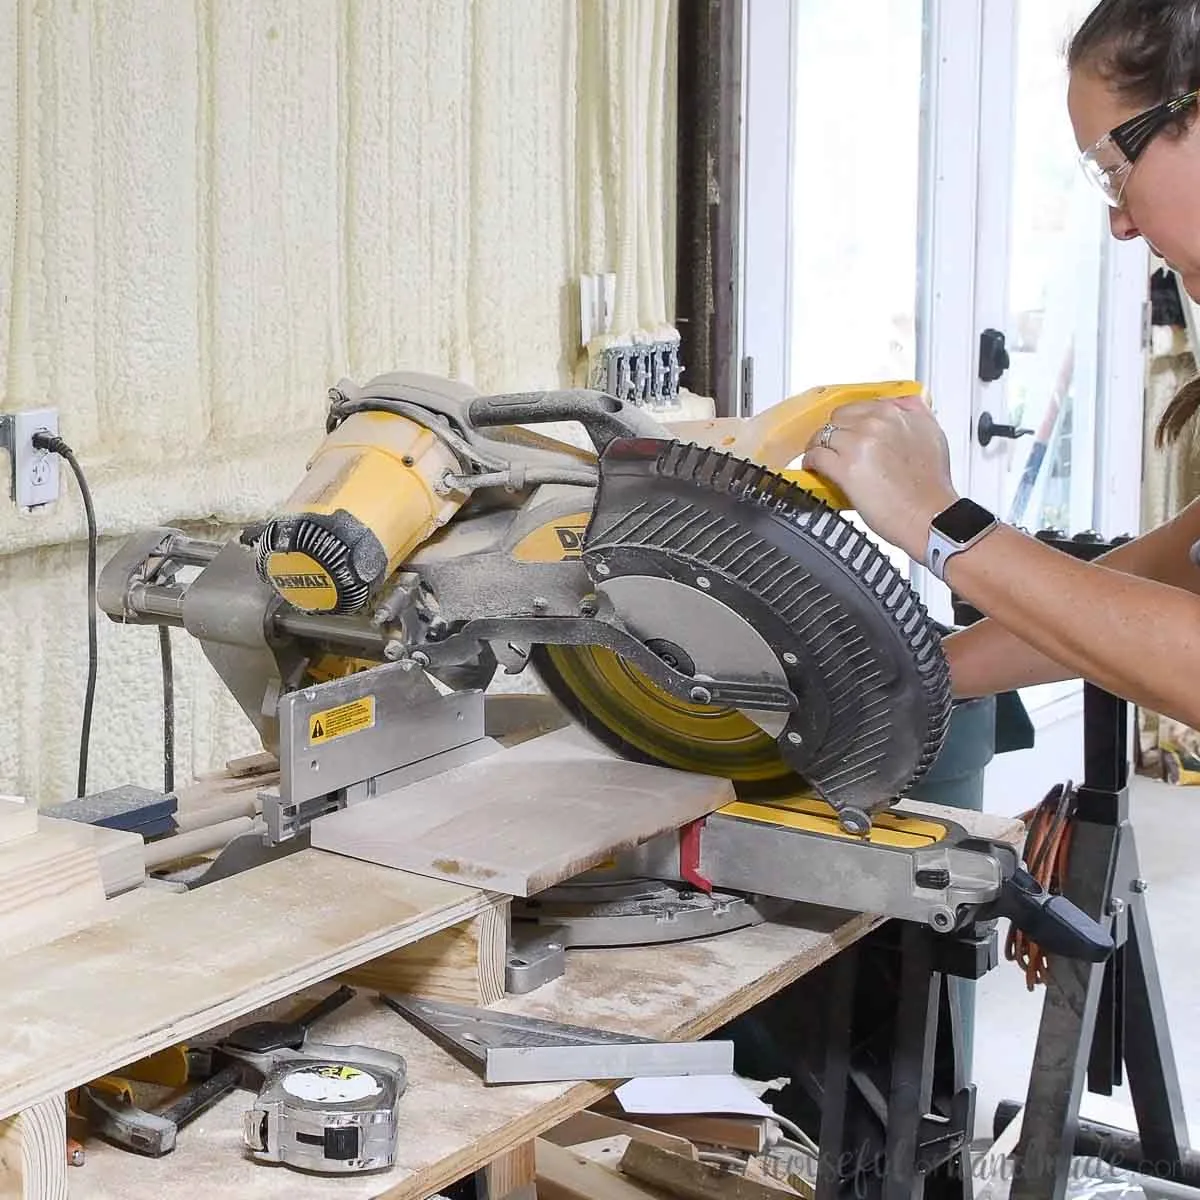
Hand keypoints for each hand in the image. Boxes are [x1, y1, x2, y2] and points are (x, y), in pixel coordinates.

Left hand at [803, 395, 958, 558]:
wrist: (930, 516)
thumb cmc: (931, 485)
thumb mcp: (932, 434)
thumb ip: (915, 412)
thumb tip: (902, 403)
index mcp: (895, 413)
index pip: (859, 406)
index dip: (850, 421)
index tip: (848, 431)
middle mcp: (876, 424)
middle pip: (837, 419)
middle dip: (834, 432)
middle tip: (833, 446)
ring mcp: (859, 444)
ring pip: (823, 435)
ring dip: (818, 446)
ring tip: (820, 457)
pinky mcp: (845, 468)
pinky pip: (816, 455)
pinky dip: (811, 461)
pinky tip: (814, 467)